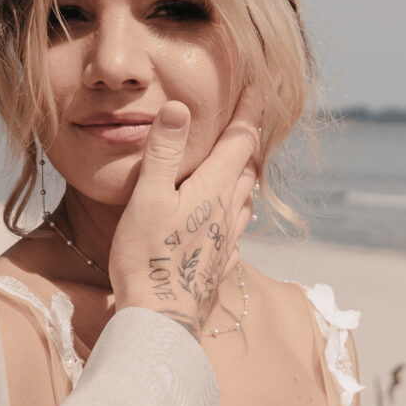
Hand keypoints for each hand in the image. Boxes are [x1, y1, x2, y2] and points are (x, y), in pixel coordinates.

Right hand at [109, 88, 262, 333]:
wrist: (160, 318)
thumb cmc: (148, 256)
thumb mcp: (148, 197)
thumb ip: (164, 152)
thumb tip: (180, 107)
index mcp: (213, 188)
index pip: (240, 140)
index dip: (249, 111)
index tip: (258, 87)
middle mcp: (229, 211)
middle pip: (246, 167)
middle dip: (248, 140)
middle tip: (249, 120)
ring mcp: (228, 239)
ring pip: (246, 197)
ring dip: (245, 174)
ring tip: (241, 162)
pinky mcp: (221, 262)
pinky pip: (237, 227)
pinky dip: (237, 209)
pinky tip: (231, 216)